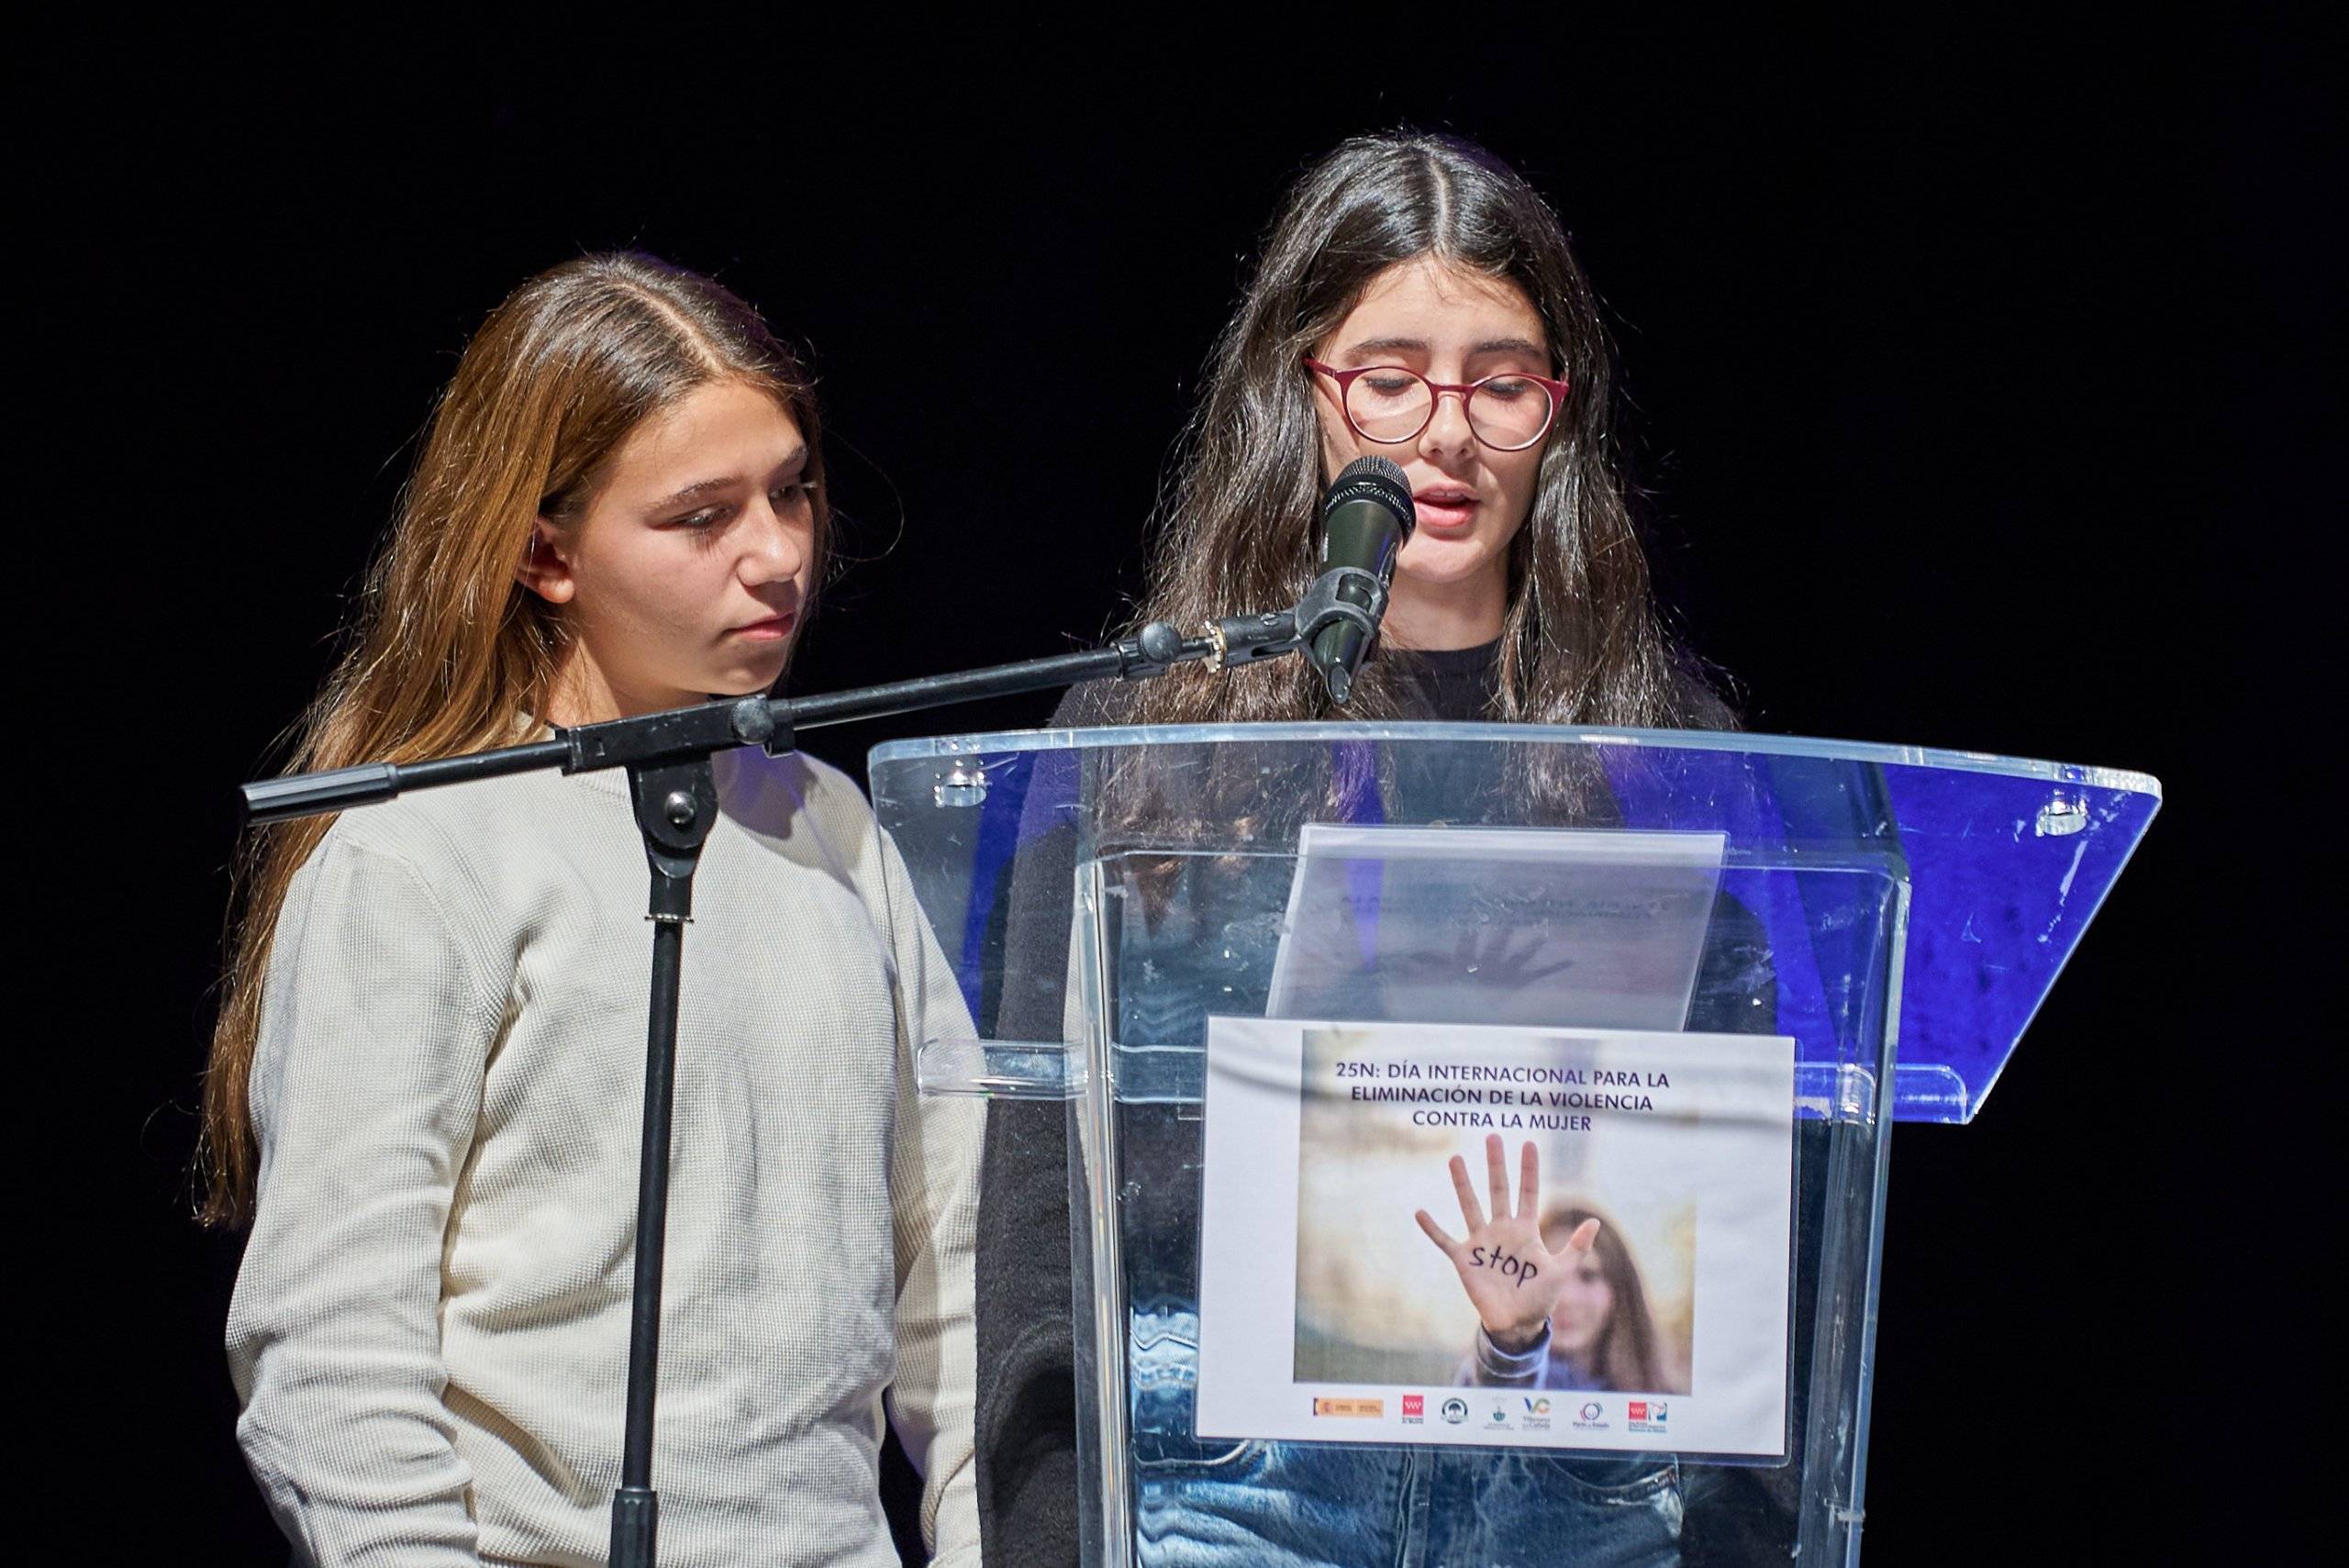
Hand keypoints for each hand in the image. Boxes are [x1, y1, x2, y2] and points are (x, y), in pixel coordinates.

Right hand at [1414, 1134, 1600, 1353]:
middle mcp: (1503, 1229)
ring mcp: (1482, 1242)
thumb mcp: (1562, 1271)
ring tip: (1456, 1159)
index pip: (1528, 1192)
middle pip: (1498, 1190)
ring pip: (1470, 1206)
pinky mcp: (1464, 1259)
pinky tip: (1420, 1212)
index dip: (1529, 1169)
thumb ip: (1577, 1247)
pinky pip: (1445, 1241)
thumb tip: (1596, 1221)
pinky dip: (1432, 1229)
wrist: (1517, 1323)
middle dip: (1496, 1164)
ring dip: (1463, 1184)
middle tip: (1493, 1136)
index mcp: (1526, 1229)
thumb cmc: (1540, 1296)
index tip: (1528, 1143)